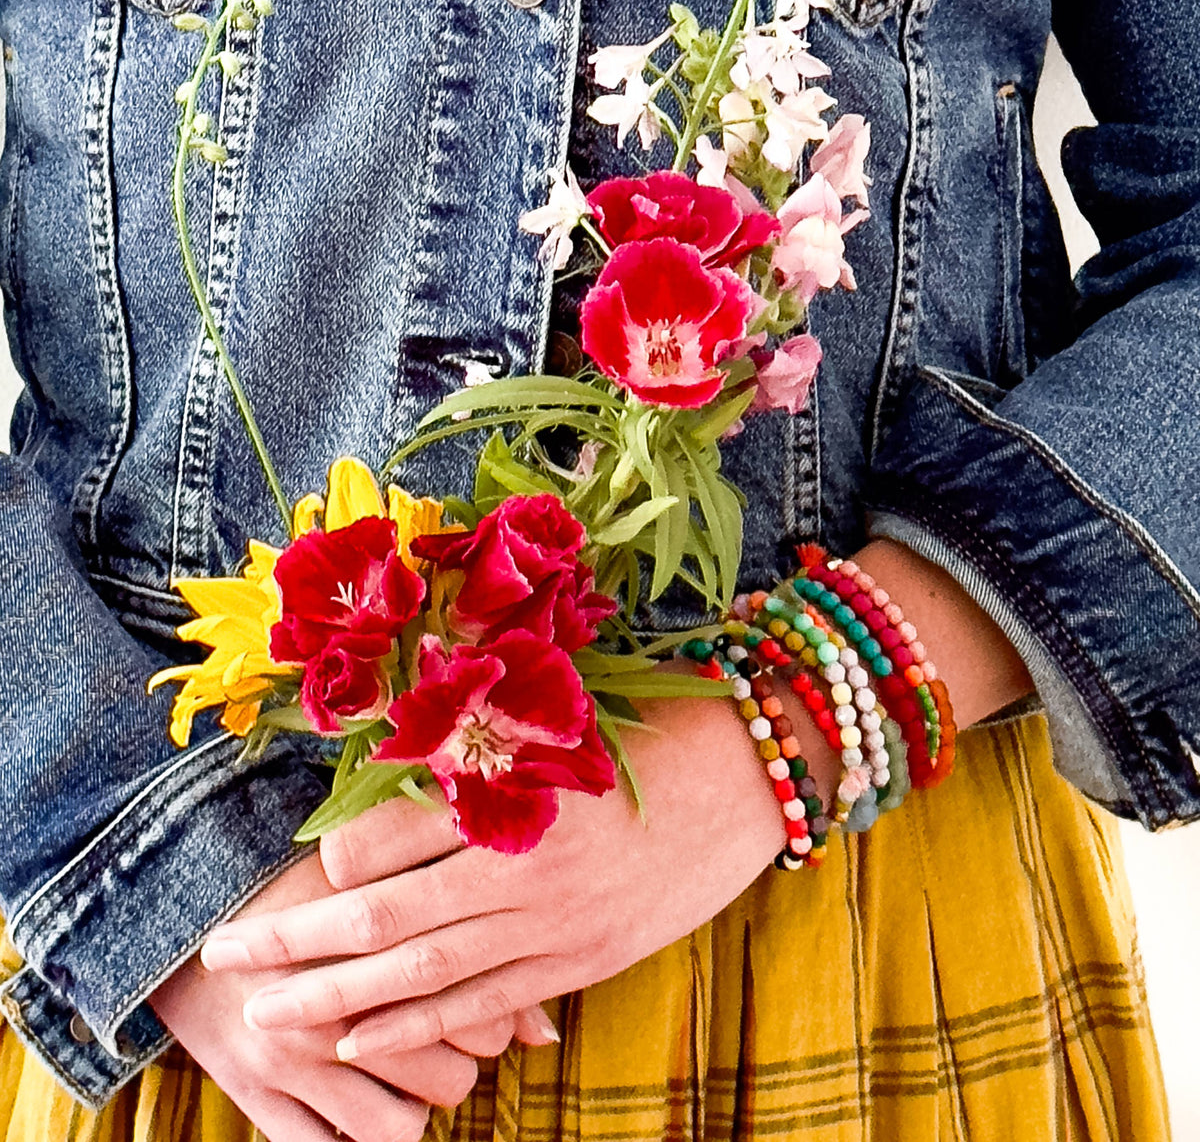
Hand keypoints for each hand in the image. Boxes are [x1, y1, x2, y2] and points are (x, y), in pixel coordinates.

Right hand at [151, 852, 556, 1141]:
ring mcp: (296, 1057)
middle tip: (443, 1035)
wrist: (179, 902)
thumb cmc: (292, 880)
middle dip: (460, 1064)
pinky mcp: (255, 1093)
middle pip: (453, 1077)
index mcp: (377, 945)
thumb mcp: (374, 882)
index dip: (495, 1017)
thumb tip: (542, 1025)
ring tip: (405, 1074)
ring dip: (413, 1108)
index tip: (479, 997)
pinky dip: (352, 1136)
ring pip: (399, 1127)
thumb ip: (457, 928)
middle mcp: (342, 1007)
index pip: (480, 1015)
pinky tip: (358, 1101)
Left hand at [199, 687, 801, 1061]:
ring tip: (269, 1019)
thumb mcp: (559, 723)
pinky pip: (482, 1005)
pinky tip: (364, 1046)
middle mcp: (522, 868)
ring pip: (419, 974)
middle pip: (380, 916)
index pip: (385, 839)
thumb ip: (475, 753)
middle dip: (294, 942)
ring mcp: (553, 926)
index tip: (293, 868)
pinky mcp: (583, 962)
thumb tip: (384, 788)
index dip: (325, 860)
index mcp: (511, 795)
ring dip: (335, 1000)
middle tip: (224, 958)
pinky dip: (418, 1028)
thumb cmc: (652, 730)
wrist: (757, 769)